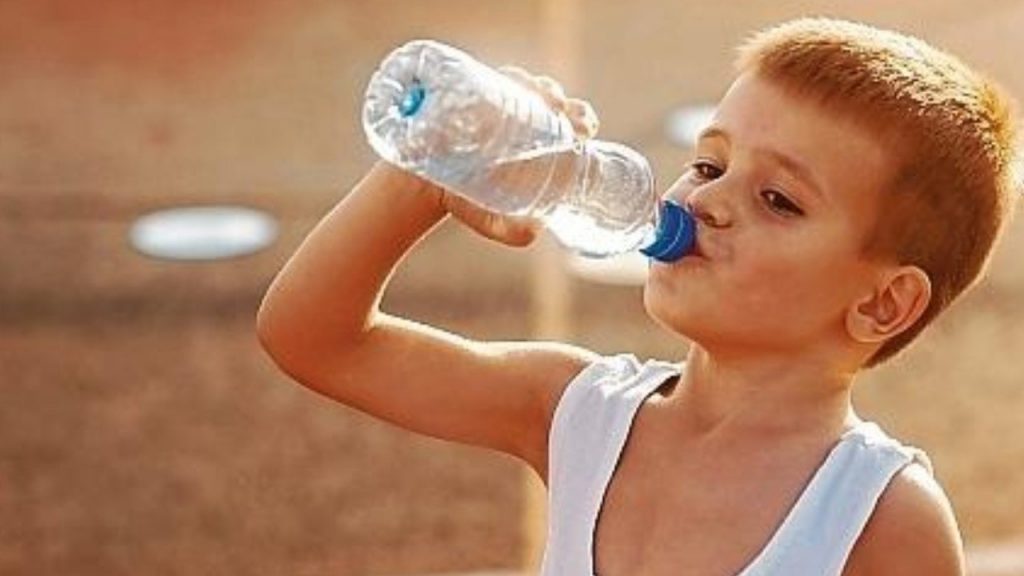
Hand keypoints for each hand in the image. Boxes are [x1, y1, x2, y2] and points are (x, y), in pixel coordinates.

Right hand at [439, 66, 600, 246]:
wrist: (421, 183)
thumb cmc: (464, 199)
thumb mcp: (488, 219)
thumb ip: (510, 231)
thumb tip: (533, 232)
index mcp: (537, 144)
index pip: (571, 124)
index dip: (583, 120)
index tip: (585, 129)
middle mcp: (521, 119)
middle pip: (553, 100)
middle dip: (562, 99)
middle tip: (560, 111)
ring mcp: (497, 104)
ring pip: (527, 85)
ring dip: (539, 85)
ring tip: (540, 97)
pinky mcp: (472, 94)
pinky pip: (493, 77)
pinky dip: (506, 77)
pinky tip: (511, 80)